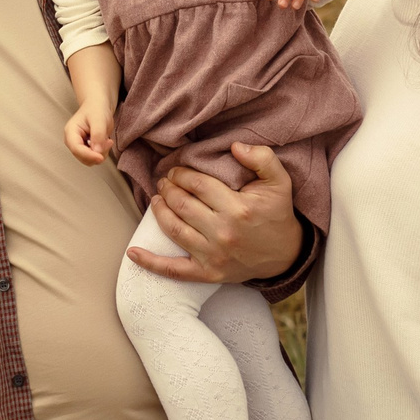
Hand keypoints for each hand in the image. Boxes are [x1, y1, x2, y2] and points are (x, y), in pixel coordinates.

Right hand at [64, 93, 116, 164]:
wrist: (98, 107)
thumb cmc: (97, 109)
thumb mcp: (99, 119)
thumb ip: (98, 134)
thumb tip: (97, 151)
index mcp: (71, 132)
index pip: (76, 149)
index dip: (89, 155)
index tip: (101, 157)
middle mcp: (72, 141)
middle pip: (83, 158)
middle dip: (97, 153)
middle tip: (108, 141)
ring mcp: (78, 146)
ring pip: (90, 160)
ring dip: (101, 153)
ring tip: (107, 140)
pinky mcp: (85, 150)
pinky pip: (94, 158)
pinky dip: (102, 153)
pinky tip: (105, 142)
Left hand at [127, 144, 301, 283]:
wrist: (286, 255)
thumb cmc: (278, 215)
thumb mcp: (280, 181)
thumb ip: (262, 158)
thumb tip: (235, 146)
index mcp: (238, 208)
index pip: (197, 184)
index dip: (182, 173)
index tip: (177, 169)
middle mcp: (222, 232)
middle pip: (182, 204)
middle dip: (168, 188)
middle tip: (165, 181)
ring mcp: (213, 255)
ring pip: (173, 229)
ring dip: (159, 211)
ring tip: (157, 199)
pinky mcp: (207, 273)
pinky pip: (174, 270)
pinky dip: (151, 263)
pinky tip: (133, 253)